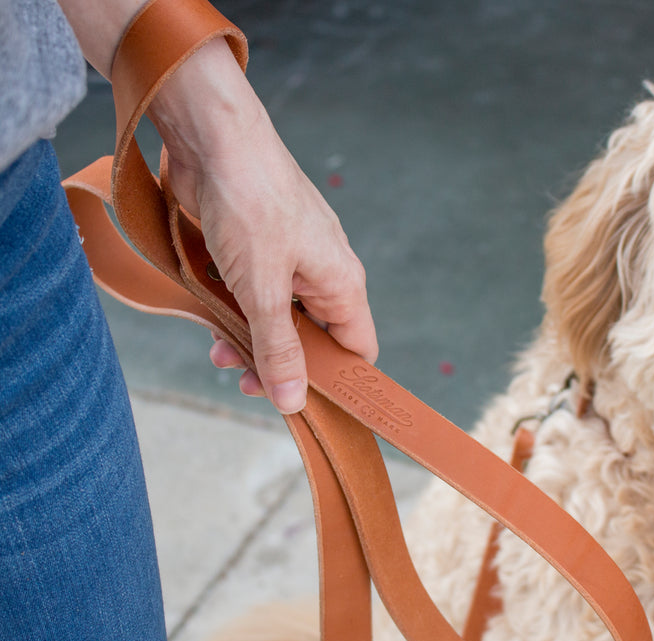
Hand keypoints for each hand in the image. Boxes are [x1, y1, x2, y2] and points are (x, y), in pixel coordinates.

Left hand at [148, 38, 377, 413]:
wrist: (212, 137)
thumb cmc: (250, 202)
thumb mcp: (263, 288)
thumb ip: (278, 348)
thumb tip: (294, 402)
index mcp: (342, 283)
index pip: (357, 349)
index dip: (337, 382)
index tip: (306, 405)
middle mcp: (322, 275)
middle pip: (313, 340)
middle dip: (280, 364)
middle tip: (246, 384)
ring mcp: (289, 263)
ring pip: (280, 321)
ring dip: (251, 342)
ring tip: (219, 354)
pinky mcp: (258, 253)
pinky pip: (256, 298)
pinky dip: (237, 315)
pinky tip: (212, 323)